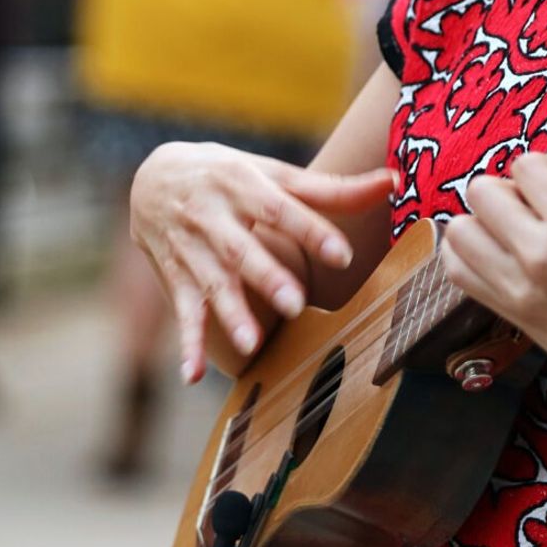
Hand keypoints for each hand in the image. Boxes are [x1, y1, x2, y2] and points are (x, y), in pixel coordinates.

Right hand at [129, 143, 394, 381]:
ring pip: (211, 284)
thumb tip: (395, 182)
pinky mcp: (174, 275)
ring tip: (251, 344)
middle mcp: (213, 215)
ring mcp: (191, 247)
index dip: (311, 231)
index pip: (281, 209)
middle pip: (241, 249)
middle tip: (295, 304)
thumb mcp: (272, 172)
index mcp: (244, 184)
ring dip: (230, 314)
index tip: (344, 255)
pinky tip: (192, 374)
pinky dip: (186, 343)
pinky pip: (181, 311)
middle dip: (266, 277)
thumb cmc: (230, 175)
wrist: (152, 175)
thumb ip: (331, 189)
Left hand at [439, 151, 546, 400]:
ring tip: (508, 228)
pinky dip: (468, 253)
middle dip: (507, 188)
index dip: (543, 164)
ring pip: (460, 231)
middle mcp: (539, 255)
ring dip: (481, 221)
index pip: (526, 167)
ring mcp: (519, 289)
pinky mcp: (511, 315)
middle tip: (531, 202)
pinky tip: (494, 251)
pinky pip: (459, 272)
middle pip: (482, 193)